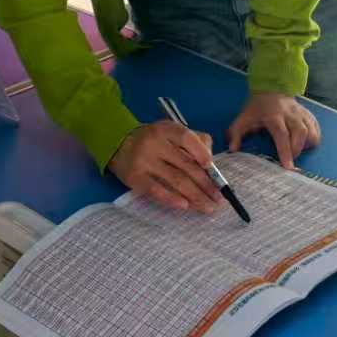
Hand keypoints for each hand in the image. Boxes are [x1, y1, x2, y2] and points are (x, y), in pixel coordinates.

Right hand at [108, 121, 222, 212]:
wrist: (118, 142)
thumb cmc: (153, 139)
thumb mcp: (171, 132)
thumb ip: (193, 140)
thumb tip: (211, 163)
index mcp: (166, 130)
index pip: (186, 138)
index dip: (200, 152)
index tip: (211, 167)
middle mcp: (154, 144)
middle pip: (185, 165)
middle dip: (206, 183)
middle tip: (219, 198)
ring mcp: (144, 161)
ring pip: (175, 180)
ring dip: (195, 196)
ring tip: (208, 207)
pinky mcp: (135, 178)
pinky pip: (156, 190)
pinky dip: (171, 199)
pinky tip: (185, 206)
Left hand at [228, 93, 320, 168]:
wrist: (270, 89)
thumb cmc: (257, 108)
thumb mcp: (243, 119)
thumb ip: (236, 134)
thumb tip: (233, 149)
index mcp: (273, 115)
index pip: (282, 134)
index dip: (285, 151)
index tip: (288, 166)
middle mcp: (290, 113)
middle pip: (300, 133)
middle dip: (297, 150)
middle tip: (290, 160)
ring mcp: (301, 113)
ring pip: (311, 131)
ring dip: (307, 145)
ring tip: (297, 151)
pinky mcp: (308, 114)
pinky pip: (316, 128)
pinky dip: (313, 138)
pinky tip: (305, 143)